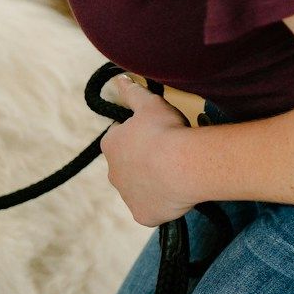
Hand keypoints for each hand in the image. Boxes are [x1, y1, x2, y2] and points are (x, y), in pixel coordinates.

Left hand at [99, 74, 197, 226]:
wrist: (183, 165)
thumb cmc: (165, 131)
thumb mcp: (149, 104)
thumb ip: (132, 92)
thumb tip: (118, 79)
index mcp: (110, 145)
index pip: (119, 138)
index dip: (139, 135)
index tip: (156, 133)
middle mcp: (113, 173)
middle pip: (128, 165)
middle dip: (143, 161)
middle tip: (167, 155)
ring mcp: (127, 196)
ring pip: (139, 188)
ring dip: (152, 182)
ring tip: (174, 174)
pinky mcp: (142, 214)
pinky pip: (151, 209)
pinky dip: (161, 203)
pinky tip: (176, 195)